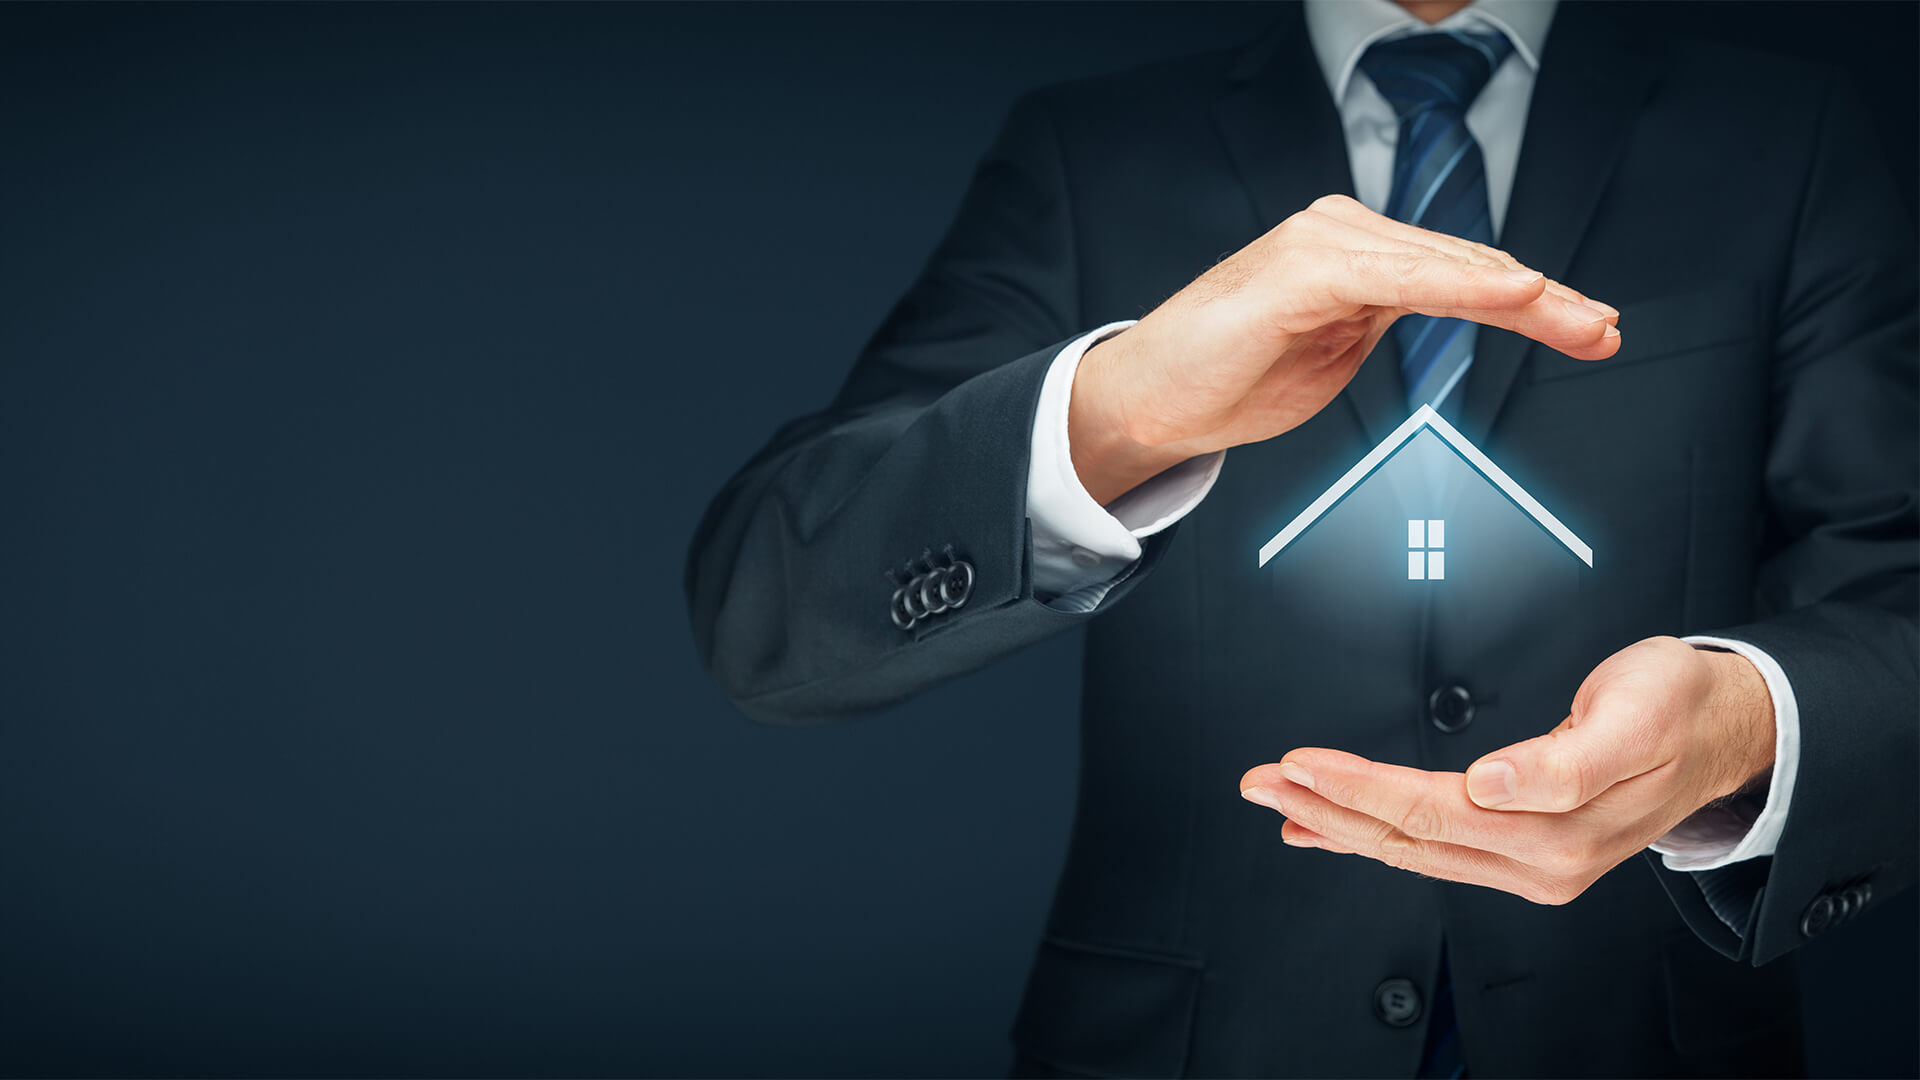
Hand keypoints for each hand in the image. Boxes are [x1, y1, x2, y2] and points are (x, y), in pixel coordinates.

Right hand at [1068, 194, 1620, 503]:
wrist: (1150, 402)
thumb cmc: (1229, 379)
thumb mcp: (1332, 357)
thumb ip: (1381, 327)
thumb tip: (1440, 318)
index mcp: (1353, 257)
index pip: (1459, 274)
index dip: (1533, 303)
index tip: (1588, 327)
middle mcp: (1341, 236)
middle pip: (1466, 264)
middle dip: (1546, 302)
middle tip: (1604, 330)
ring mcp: (1322, 245)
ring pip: (1444, 265)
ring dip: (1522, 294)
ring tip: (1579, 319)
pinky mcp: (1303, 268)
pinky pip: (1398, 276)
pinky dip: (1460, 283)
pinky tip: (1510, 291)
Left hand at [1238, 637, 1776, 904]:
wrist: (1726, 728)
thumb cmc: (1679, 707)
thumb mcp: (1636, 713)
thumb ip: (1564, 760)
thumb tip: (1495, 784)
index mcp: (1560, 826)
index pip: (1431, 810)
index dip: (1359, 787)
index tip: (1301, 762)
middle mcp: (1541, 858)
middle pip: (1407, 837)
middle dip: (1325, 807)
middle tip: (1258, 780)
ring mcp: (1532, 861)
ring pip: (1412, 849)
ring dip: (1338, 823)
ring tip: (1278, 801)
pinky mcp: (1525, 850)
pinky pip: (1431, 848)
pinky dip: (1373, 836)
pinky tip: (1330, 829)